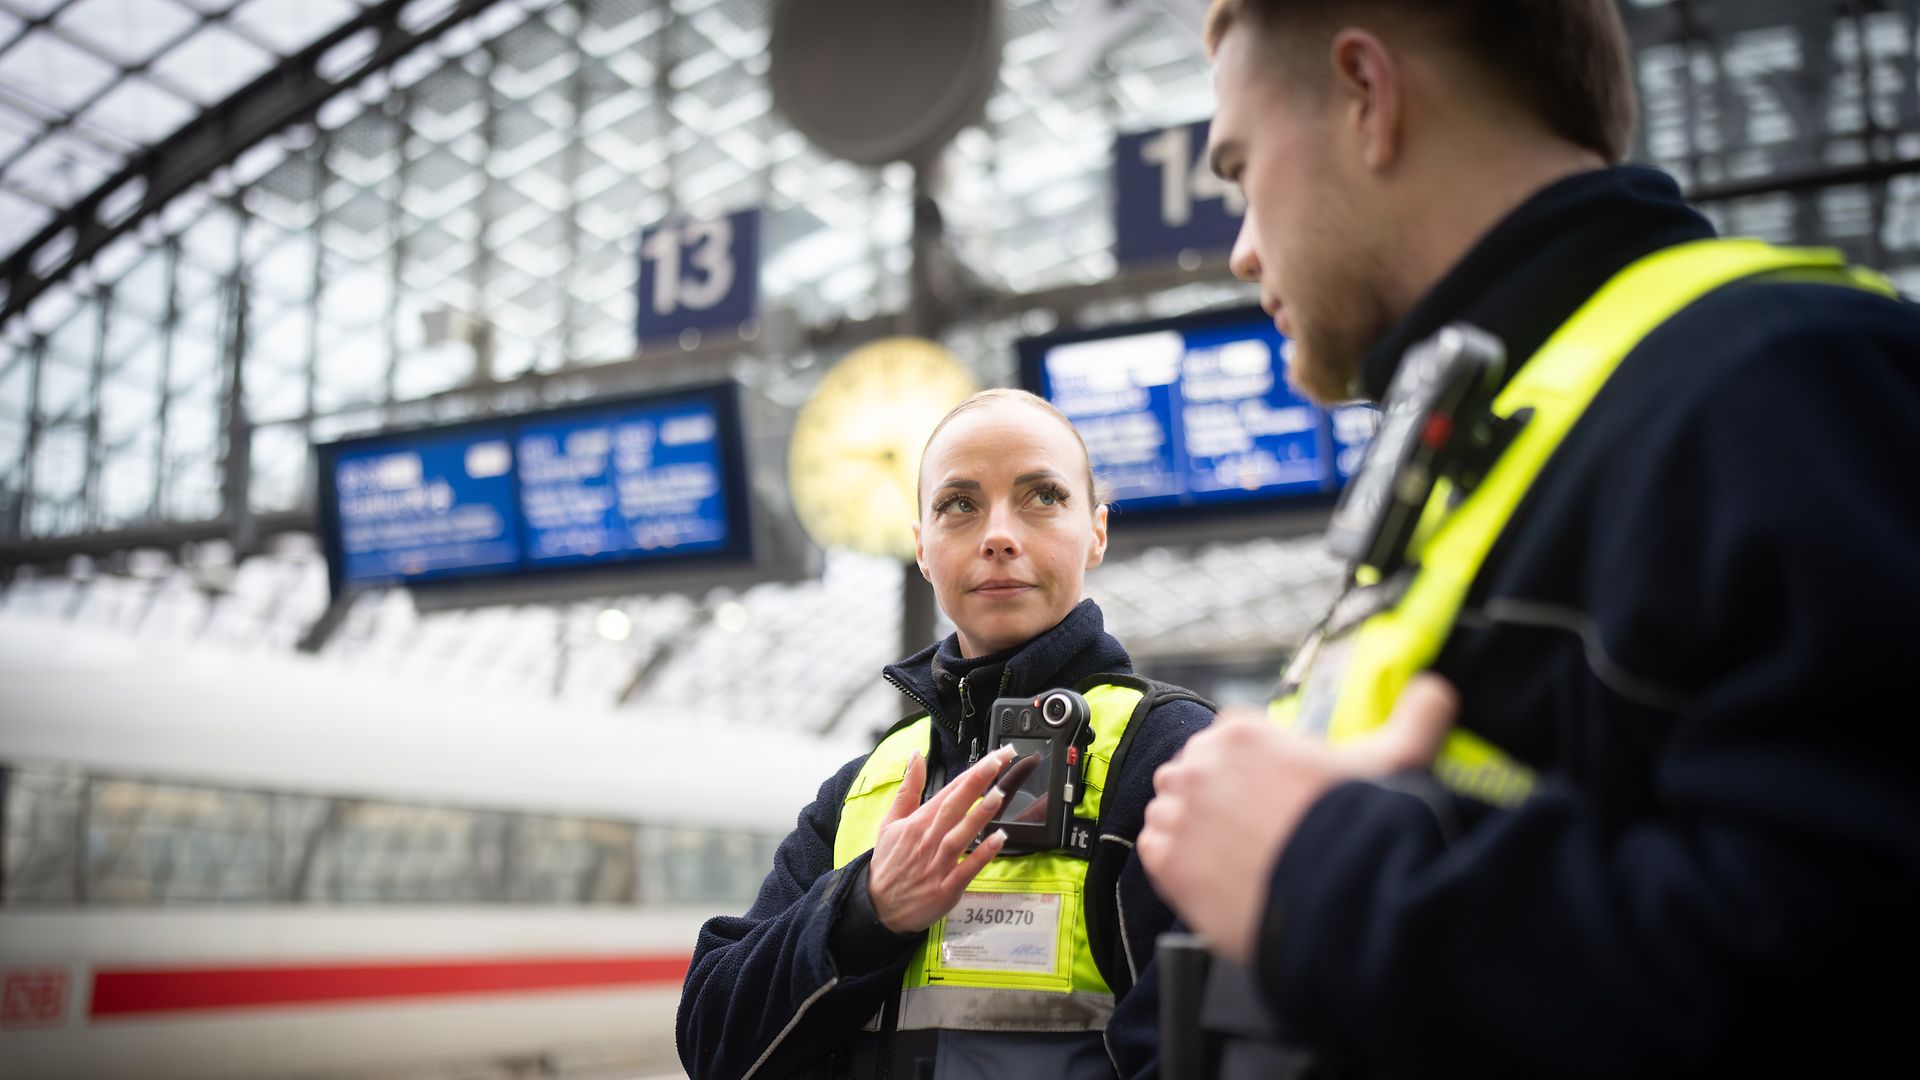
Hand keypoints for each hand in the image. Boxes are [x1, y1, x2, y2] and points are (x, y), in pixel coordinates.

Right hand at [868, 745, 1016, 933]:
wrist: (879, 908)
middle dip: (978, 781)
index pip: (948, 791)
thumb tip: (916, 756)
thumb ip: (908, 789)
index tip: (994, 757)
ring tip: (999, 793)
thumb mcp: (890, 822)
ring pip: (961, 835)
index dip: (972, 773)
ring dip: (980, 814)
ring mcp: (937, 865)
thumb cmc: (889, 864)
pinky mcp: (946, 889)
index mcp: (916, 823)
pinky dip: (982, 854)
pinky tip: (999, 839)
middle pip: (955, 806)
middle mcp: (927, 841)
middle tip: (1000, 760)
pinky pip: (967, 868)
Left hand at [1138, 674, 1459, 962]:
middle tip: (1256, 830)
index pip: (1229, 738)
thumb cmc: (1364, 827)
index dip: (1252, 769)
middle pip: (1195, 772)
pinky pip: (1155, 848)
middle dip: (1218, 794)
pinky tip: (1214, 874)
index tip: (1272, 795)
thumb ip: (1417, 716)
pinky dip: (1177, 861)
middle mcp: (1201, 764)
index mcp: (1244, 732)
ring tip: (1235, 855)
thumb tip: (1436, 690)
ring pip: (1171, 808)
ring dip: (1194, 826)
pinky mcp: (1165, 859)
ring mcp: (1179, 811)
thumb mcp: (1399, 759)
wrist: (1341, 898)